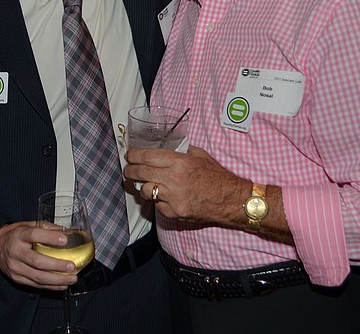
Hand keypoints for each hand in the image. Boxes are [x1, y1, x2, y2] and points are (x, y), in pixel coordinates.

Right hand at [0, 221, 76, 290]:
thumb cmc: (14, 235)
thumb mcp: (27, 225)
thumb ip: (45, 227)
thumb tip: (65, 231)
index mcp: (19, 235)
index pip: (34, 235)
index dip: (50, 238)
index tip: (64, 240)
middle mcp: (16, 252)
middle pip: (37, 261)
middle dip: (57, 265)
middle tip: (71, 266)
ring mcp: (15, 267)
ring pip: (37, 276)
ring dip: (57, 280)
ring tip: (71, 279)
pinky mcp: (16, 278)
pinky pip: (35, 284)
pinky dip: (50, 286)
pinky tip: (61, 285)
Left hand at [124, 146, 245, 226]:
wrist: (230, 200)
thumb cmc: (216, 176)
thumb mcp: (200, 155)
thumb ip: (180, 151)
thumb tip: (164, 146)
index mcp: (179, 162)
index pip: (147, 157)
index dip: (134, 155)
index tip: (130, 155)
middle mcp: (174, 179)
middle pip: (141, 173)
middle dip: (131, 170)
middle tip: (129, 170)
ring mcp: (174, 198)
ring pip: (146, 191)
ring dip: (144, 187)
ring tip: (149, 184)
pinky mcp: (175, 212)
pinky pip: (158, 206)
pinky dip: (159, 201)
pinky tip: (167, 197)